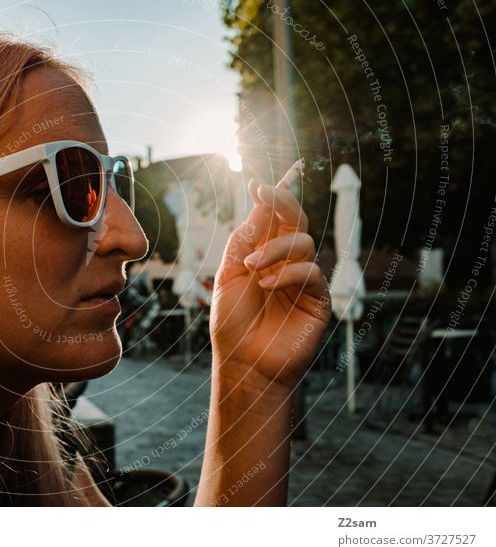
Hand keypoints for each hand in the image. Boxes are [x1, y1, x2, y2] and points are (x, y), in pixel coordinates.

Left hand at [210, 178, 330, 391]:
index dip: (271, 197)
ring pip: (303, 241)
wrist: (243, 362)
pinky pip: (311, 271)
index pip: (273, 218)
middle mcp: (286, 262)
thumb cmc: (232, 322)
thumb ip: (243, 241)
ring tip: (253, 268)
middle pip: (295, 220)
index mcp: (263, 253)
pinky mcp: (317, 298)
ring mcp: (303, 279)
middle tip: (265, 194)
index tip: (258, 184)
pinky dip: (287, 273)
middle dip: (282, 202)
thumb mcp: (228, 275)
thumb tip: (259, 203)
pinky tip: (267, 285)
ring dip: (275, 248)